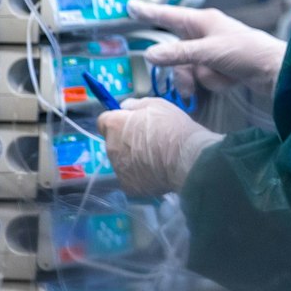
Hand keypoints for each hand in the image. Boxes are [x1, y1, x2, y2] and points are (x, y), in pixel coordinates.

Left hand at [98, 98, 221, 196]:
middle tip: (148, 142)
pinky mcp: (129, 186)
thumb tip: (124, 107)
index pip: (103, 121)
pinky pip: (131, 178)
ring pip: (122, 162)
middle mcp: (110, 147)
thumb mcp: (157, 105)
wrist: (186, 157)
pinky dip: (140, 176)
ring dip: (132, 159)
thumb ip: (136, 105)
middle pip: (113, 143)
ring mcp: (118, 169)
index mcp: (114, 126)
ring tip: (155, 159)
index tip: (131, 123)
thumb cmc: (172, 127)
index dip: (117, 122)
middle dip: (125, 141)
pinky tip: (156, 172)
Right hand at [128, 1, 285, 97]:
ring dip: (196, 79)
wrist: (276, 72)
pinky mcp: (219, 67)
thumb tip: (150, 55)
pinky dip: (210, 83)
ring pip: (186, 68)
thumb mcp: (209, 52)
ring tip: (215, 81)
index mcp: (203, 21)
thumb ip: (178, 54)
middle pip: (176, 52)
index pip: (168, 15)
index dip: (148, 12)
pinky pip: (201, 77)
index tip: (129, 6)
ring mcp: (212, 52)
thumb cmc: (247, 52)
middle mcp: (205, 34)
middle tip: (195, 77)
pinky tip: (227, 83)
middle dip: (181, 68)